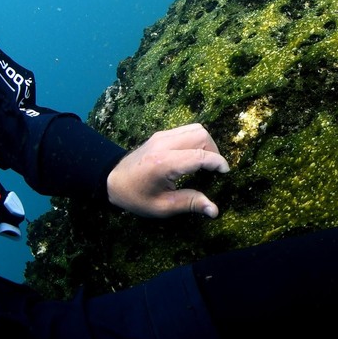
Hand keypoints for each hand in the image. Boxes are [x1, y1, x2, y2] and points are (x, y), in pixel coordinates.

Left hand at [106, 123, 228, 217]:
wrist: (112, 180)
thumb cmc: (136, 197)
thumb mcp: (162, 207)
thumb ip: (190, 204)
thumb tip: (214, 210)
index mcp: (164, 163)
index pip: (199, 155)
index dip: (217, 162)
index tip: (225, 172)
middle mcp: (164, 144)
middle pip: (201, 135)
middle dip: (214, 150)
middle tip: (213, 169)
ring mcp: (162, 136)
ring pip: (196, 128)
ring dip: (206, 143)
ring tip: (205, 161)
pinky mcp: (161, 134)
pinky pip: (187, 130)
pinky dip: (196, 140)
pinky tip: (193, 156)